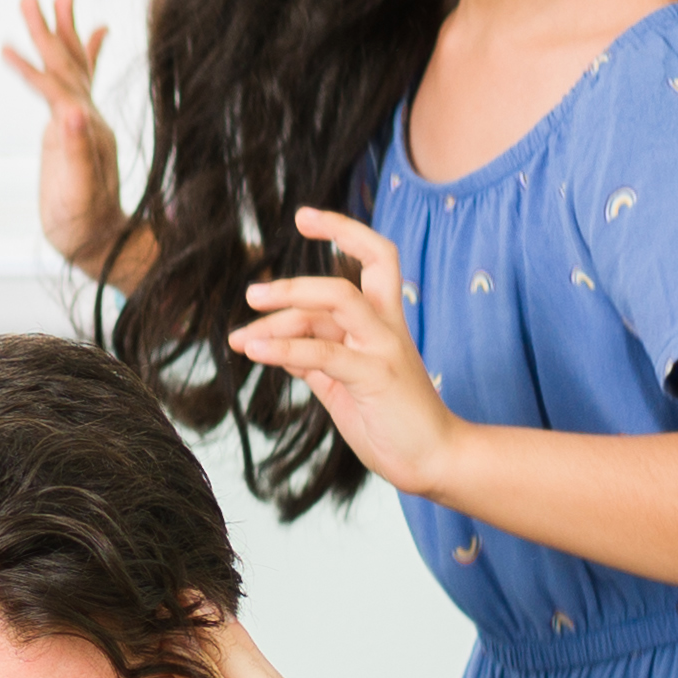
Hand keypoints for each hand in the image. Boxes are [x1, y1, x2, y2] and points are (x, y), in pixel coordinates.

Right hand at [3, 0, 125, 272]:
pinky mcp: (79, 127)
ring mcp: (84, 120)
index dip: (32, 71)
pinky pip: (82, 82)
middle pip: (66, 65)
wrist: (102, 241)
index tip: (8, 50)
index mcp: (85, 131)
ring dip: (64, 32)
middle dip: (49, 31)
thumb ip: (77, 152)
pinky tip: (96, 32)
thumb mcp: (77, 194)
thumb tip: (74, 112)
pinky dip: (85, 55)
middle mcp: (87, 118)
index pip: (56, 90)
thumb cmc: (84, 226)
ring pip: (74, 66)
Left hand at [233, 210, 477, 500]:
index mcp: (383, 323)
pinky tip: (256, 350)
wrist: (434, 460)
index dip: (344, 230)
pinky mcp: (376, 376)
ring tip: (243, 330)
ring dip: (288, 303)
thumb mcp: (343, 387)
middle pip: (355, 271)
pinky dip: (285, 349)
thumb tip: (277, 346)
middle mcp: (387, 327)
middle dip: (300, 277)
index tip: (304, 217)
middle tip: (252, 294)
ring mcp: (384, 348)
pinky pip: (325, 352)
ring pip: (339, 298)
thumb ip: (315, 361)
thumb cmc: (393, 423)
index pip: (374, 258)